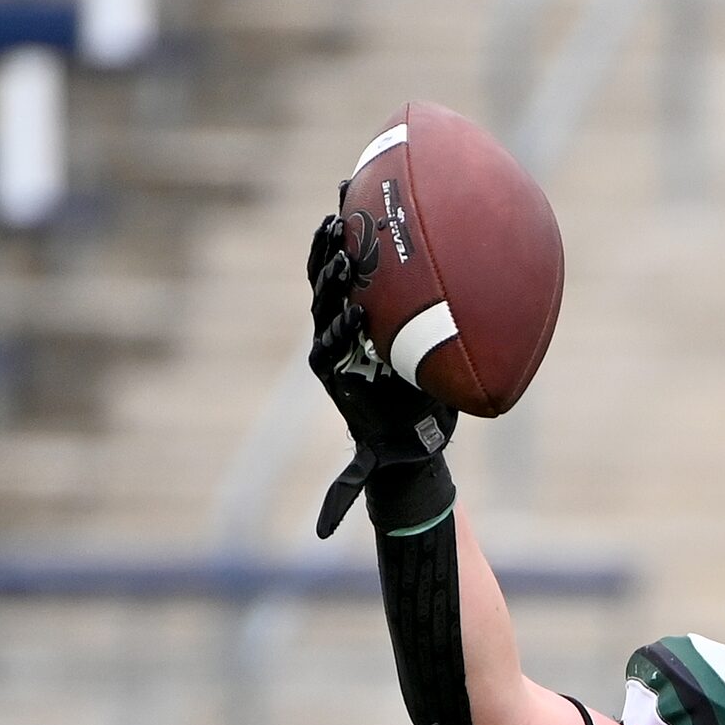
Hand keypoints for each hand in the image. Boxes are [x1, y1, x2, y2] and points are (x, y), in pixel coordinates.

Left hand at [306, 203, 456, 537]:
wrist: (401, 432)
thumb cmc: (393, 448)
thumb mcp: (369, 469)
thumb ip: (344, 490)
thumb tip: (323, 530)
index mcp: (336, 370)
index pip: (328, 337)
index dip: (333, 317)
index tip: (344, 302)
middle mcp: (335, 339)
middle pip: (326, 295)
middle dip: (333, 272)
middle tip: (344, 248)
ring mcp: (347, 317)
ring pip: (337, 270)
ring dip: (342, 238)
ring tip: (346, 202)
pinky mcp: (363, 303)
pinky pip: (361, 261)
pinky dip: (361, 230)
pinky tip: (367, 193)